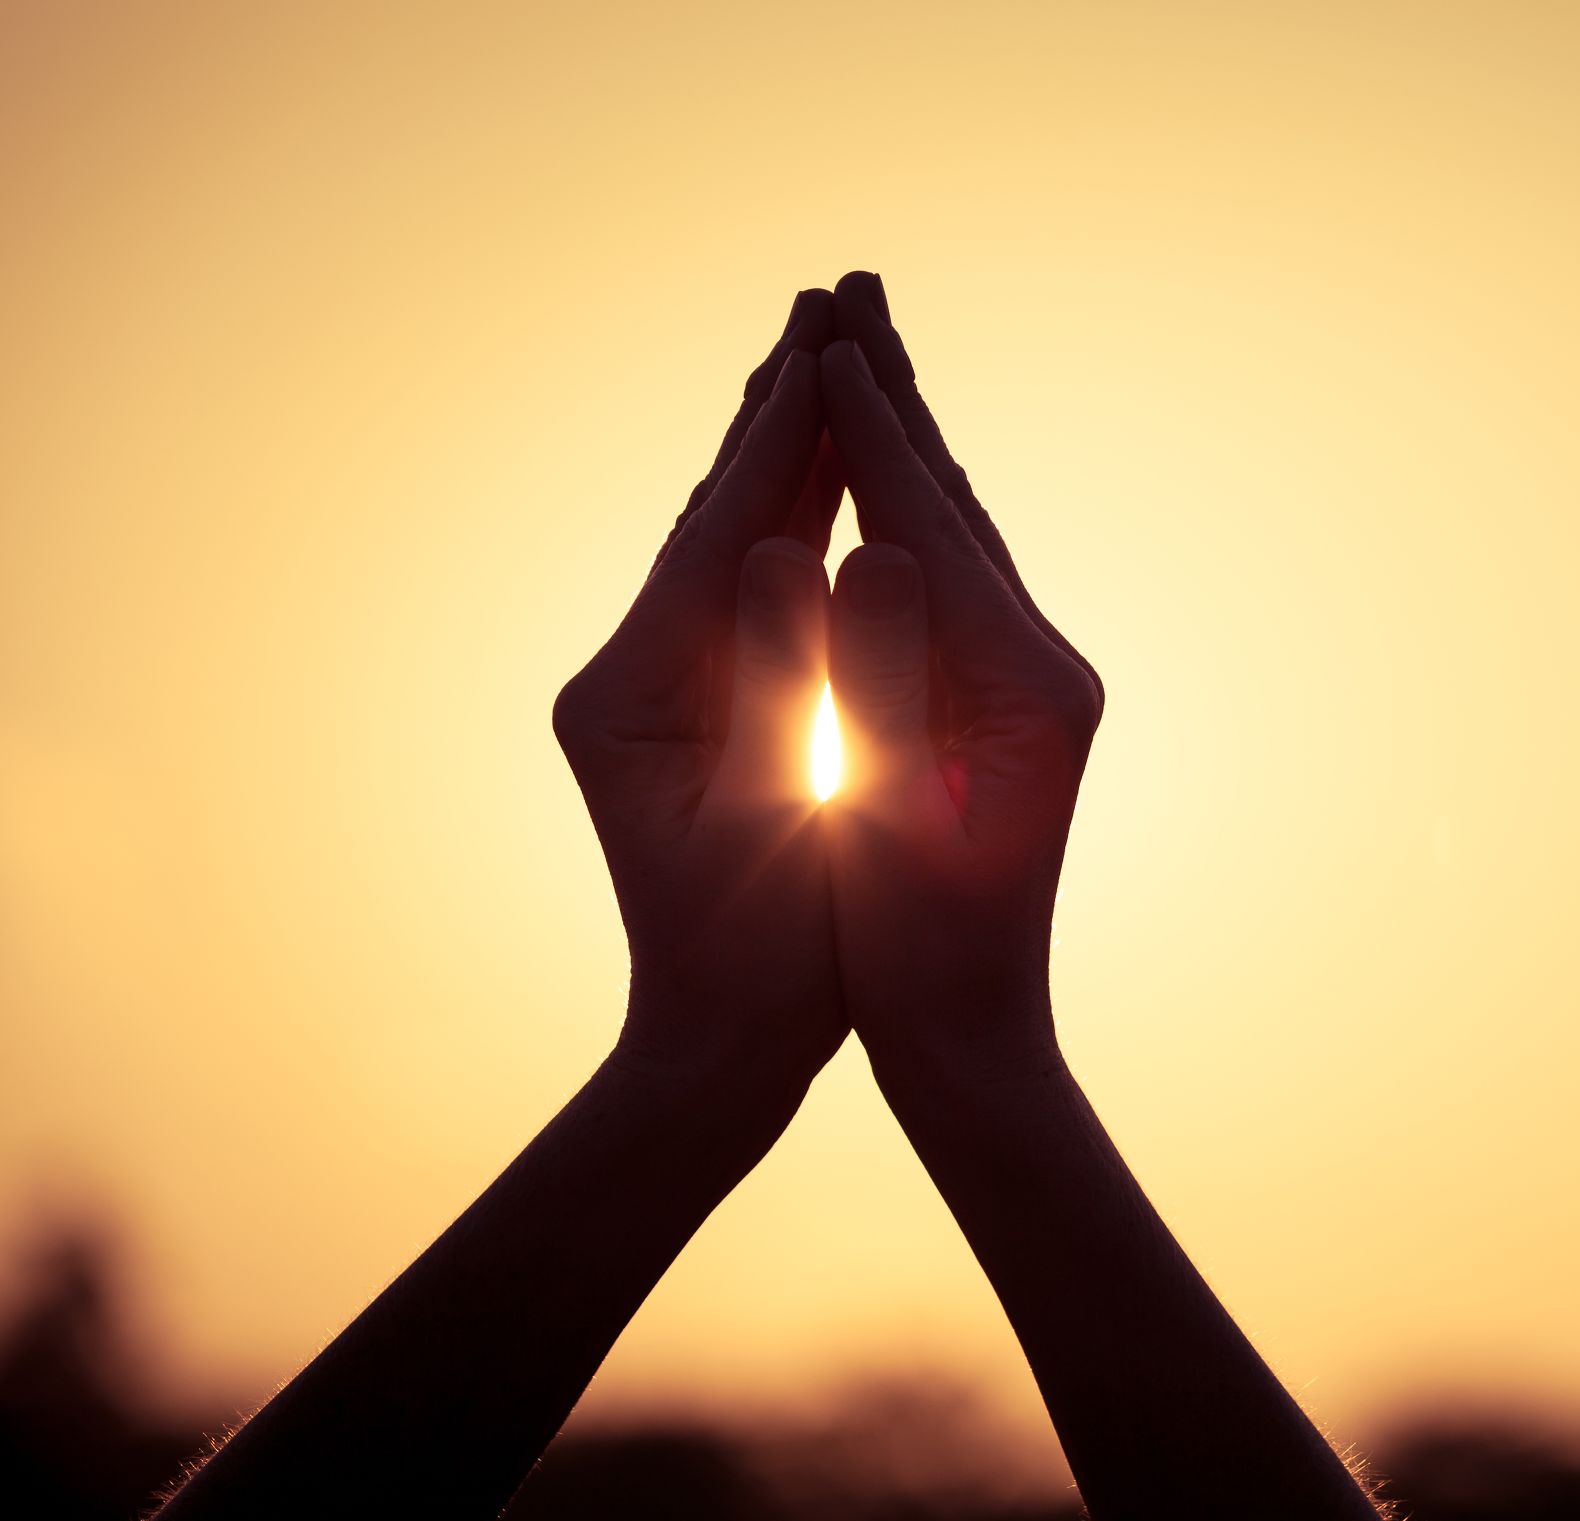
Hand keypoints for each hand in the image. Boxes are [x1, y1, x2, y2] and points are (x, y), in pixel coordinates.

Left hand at [552, 289, 847, 1137]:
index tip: (829, 339)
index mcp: (630, 696)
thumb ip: (782, 684)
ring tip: (827, 351)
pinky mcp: (693, 701)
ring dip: (785, 445)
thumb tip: (791, 549)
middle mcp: (627, 672)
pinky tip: (830, 467)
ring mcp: (656, 685)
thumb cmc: (763, 963)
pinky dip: (795, 516)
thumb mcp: (774, 825)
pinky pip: (753, 587)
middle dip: (775, 408)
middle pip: (713, 514)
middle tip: (823, 296)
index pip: (715, 537)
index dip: (778, 437)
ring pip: (733, 539)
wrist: (723, 1044)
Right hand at [819, 273, 1104, 1076]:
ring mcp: (1031, 684)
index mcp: (1028, 688)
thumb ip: (875, 683)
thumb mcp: (891, 819)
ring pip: (954, 534)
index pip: (932, 530)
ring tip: (864, 352)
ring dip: (906, 442)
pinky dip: (905, 514)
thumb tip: (860, 547)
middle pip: (955, 506)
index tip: (817, 341)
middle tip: (853, 287)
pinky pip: (945, 582)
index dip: (869, 435)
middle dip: (899, 398)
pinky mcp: (1004, 705)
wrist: (975, 1036)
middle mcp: (1047, 668)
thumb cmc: (919, 953)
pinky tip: (879, 478)